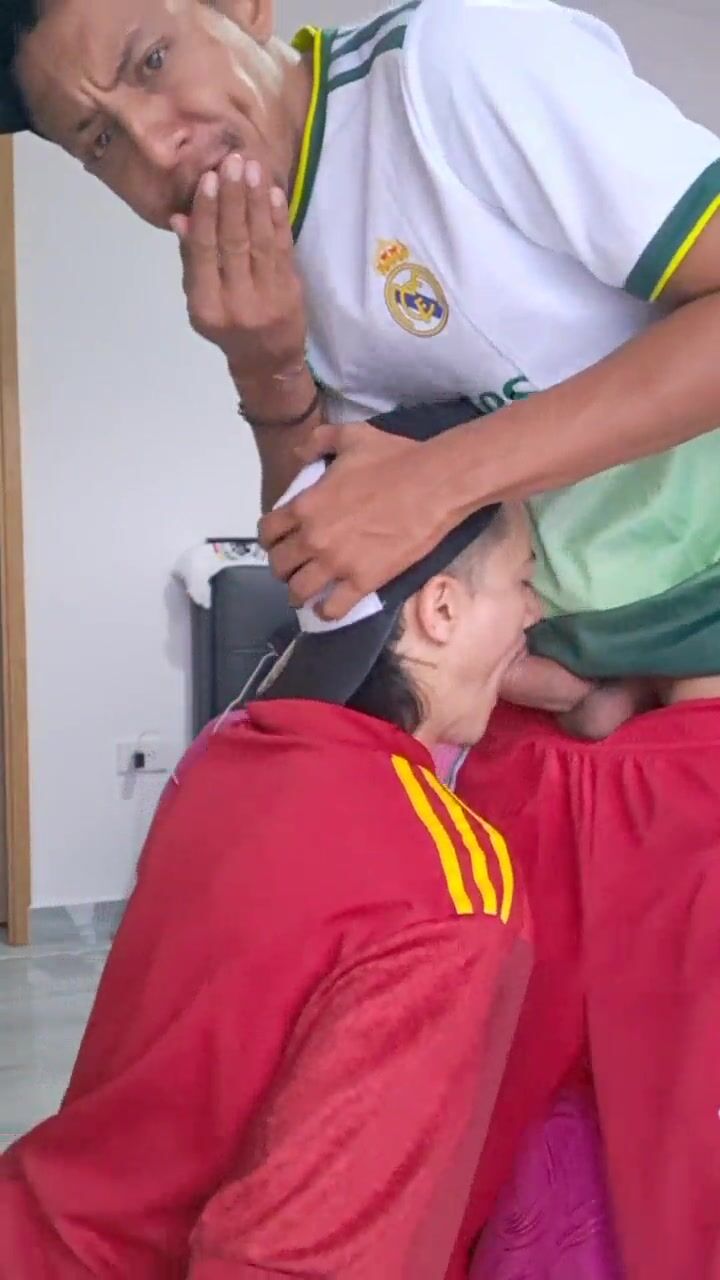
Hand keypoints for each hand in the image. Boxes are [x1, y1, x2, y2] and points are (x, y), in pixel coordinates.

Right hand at [171, 154, 306, 382]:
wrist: (268, 361)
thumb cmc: (227, 327)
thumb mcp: (201, 302)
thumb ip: (193, 262)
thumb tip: (181, 217)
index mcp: (207, 306)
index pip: (204, 253)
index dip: (206, 214)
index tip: (208, 180)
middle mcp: (236, 303)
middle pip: (233, 242)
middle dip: (232, 199)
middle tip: (232, 163)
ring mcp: (267, 299)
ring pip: (260, 242)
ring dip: (256, 202)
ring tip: (252, 169)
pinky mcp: (291, 292)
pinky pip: (283, 249)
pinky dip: (278, 219)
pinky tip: (272, 193)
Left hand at [258, 422, 449, 619]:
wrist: (435, 484)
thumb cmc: (395, 458)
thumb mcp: (351, 436)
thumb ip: (318, 441)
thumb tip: (298, 453)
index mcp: (306, 505)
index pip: (267, 531)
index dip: (271, 537)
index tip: (281, 540)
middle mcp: (314, 538)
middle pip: (279, 565)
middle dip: (283, 567)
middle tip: (296, 566)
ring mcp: (337, 563)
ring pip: (298, 591)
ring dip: (298, 593)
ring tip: (307, 592)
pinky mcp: (364, 581)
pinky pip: (333, 609)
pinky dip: (325, 612)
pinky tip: (327, 609)